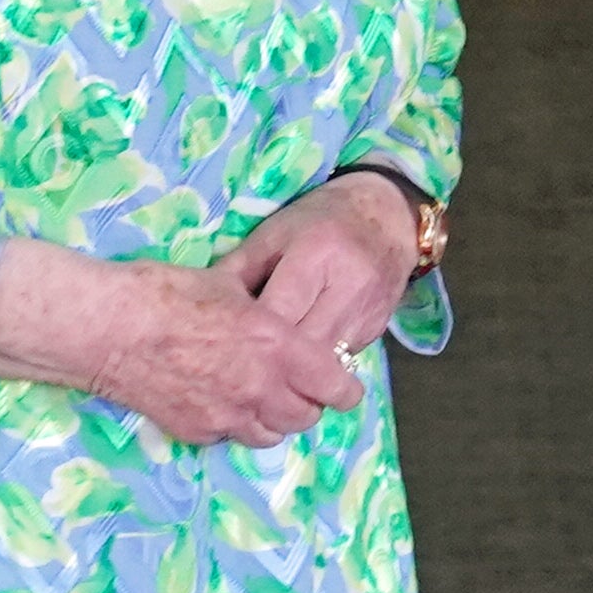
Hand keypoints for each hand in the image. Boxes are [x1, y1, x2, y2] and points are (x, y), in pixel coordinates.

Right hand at [0, 243, 362, 449]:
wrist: (106, 328)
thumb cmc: (165, 293)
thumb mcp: (228, 283)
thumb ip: (263, 306)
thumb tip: (277, 304)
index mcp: (277, 347)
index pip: (335, 387)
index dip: (344, 388)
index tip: (343, 384)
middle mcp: (259, 389)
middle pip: (306, 417)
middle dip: (308, 403)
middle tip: (298, 385)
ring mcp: (226, 416)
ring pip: (271, 435)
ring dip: (273, 418)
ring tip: (260, 394)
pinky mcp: (195, 432)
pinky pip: (230, 437)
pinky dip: (234, 423)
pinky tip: (219, 399)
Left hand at [228, 173, 425, 360]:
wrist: (389, 217)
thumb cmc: (321, 219)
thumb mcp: (275, 232)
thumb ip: (239, 269)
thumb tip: (203, 306)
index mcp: (316, 255)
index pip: (277, 312)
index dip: (248, 334)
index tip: (222, 345)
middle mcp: (347, 288)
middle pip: (301, 346)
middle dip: (268, 361)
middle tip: (237, 370)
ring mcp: (366, 315)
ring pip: (322, 364)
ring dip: (292, 373)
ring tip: (262, 374)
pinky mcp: (376, 332)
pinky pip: (338, 363)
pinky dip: (314, 369)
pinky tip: (295, 366)